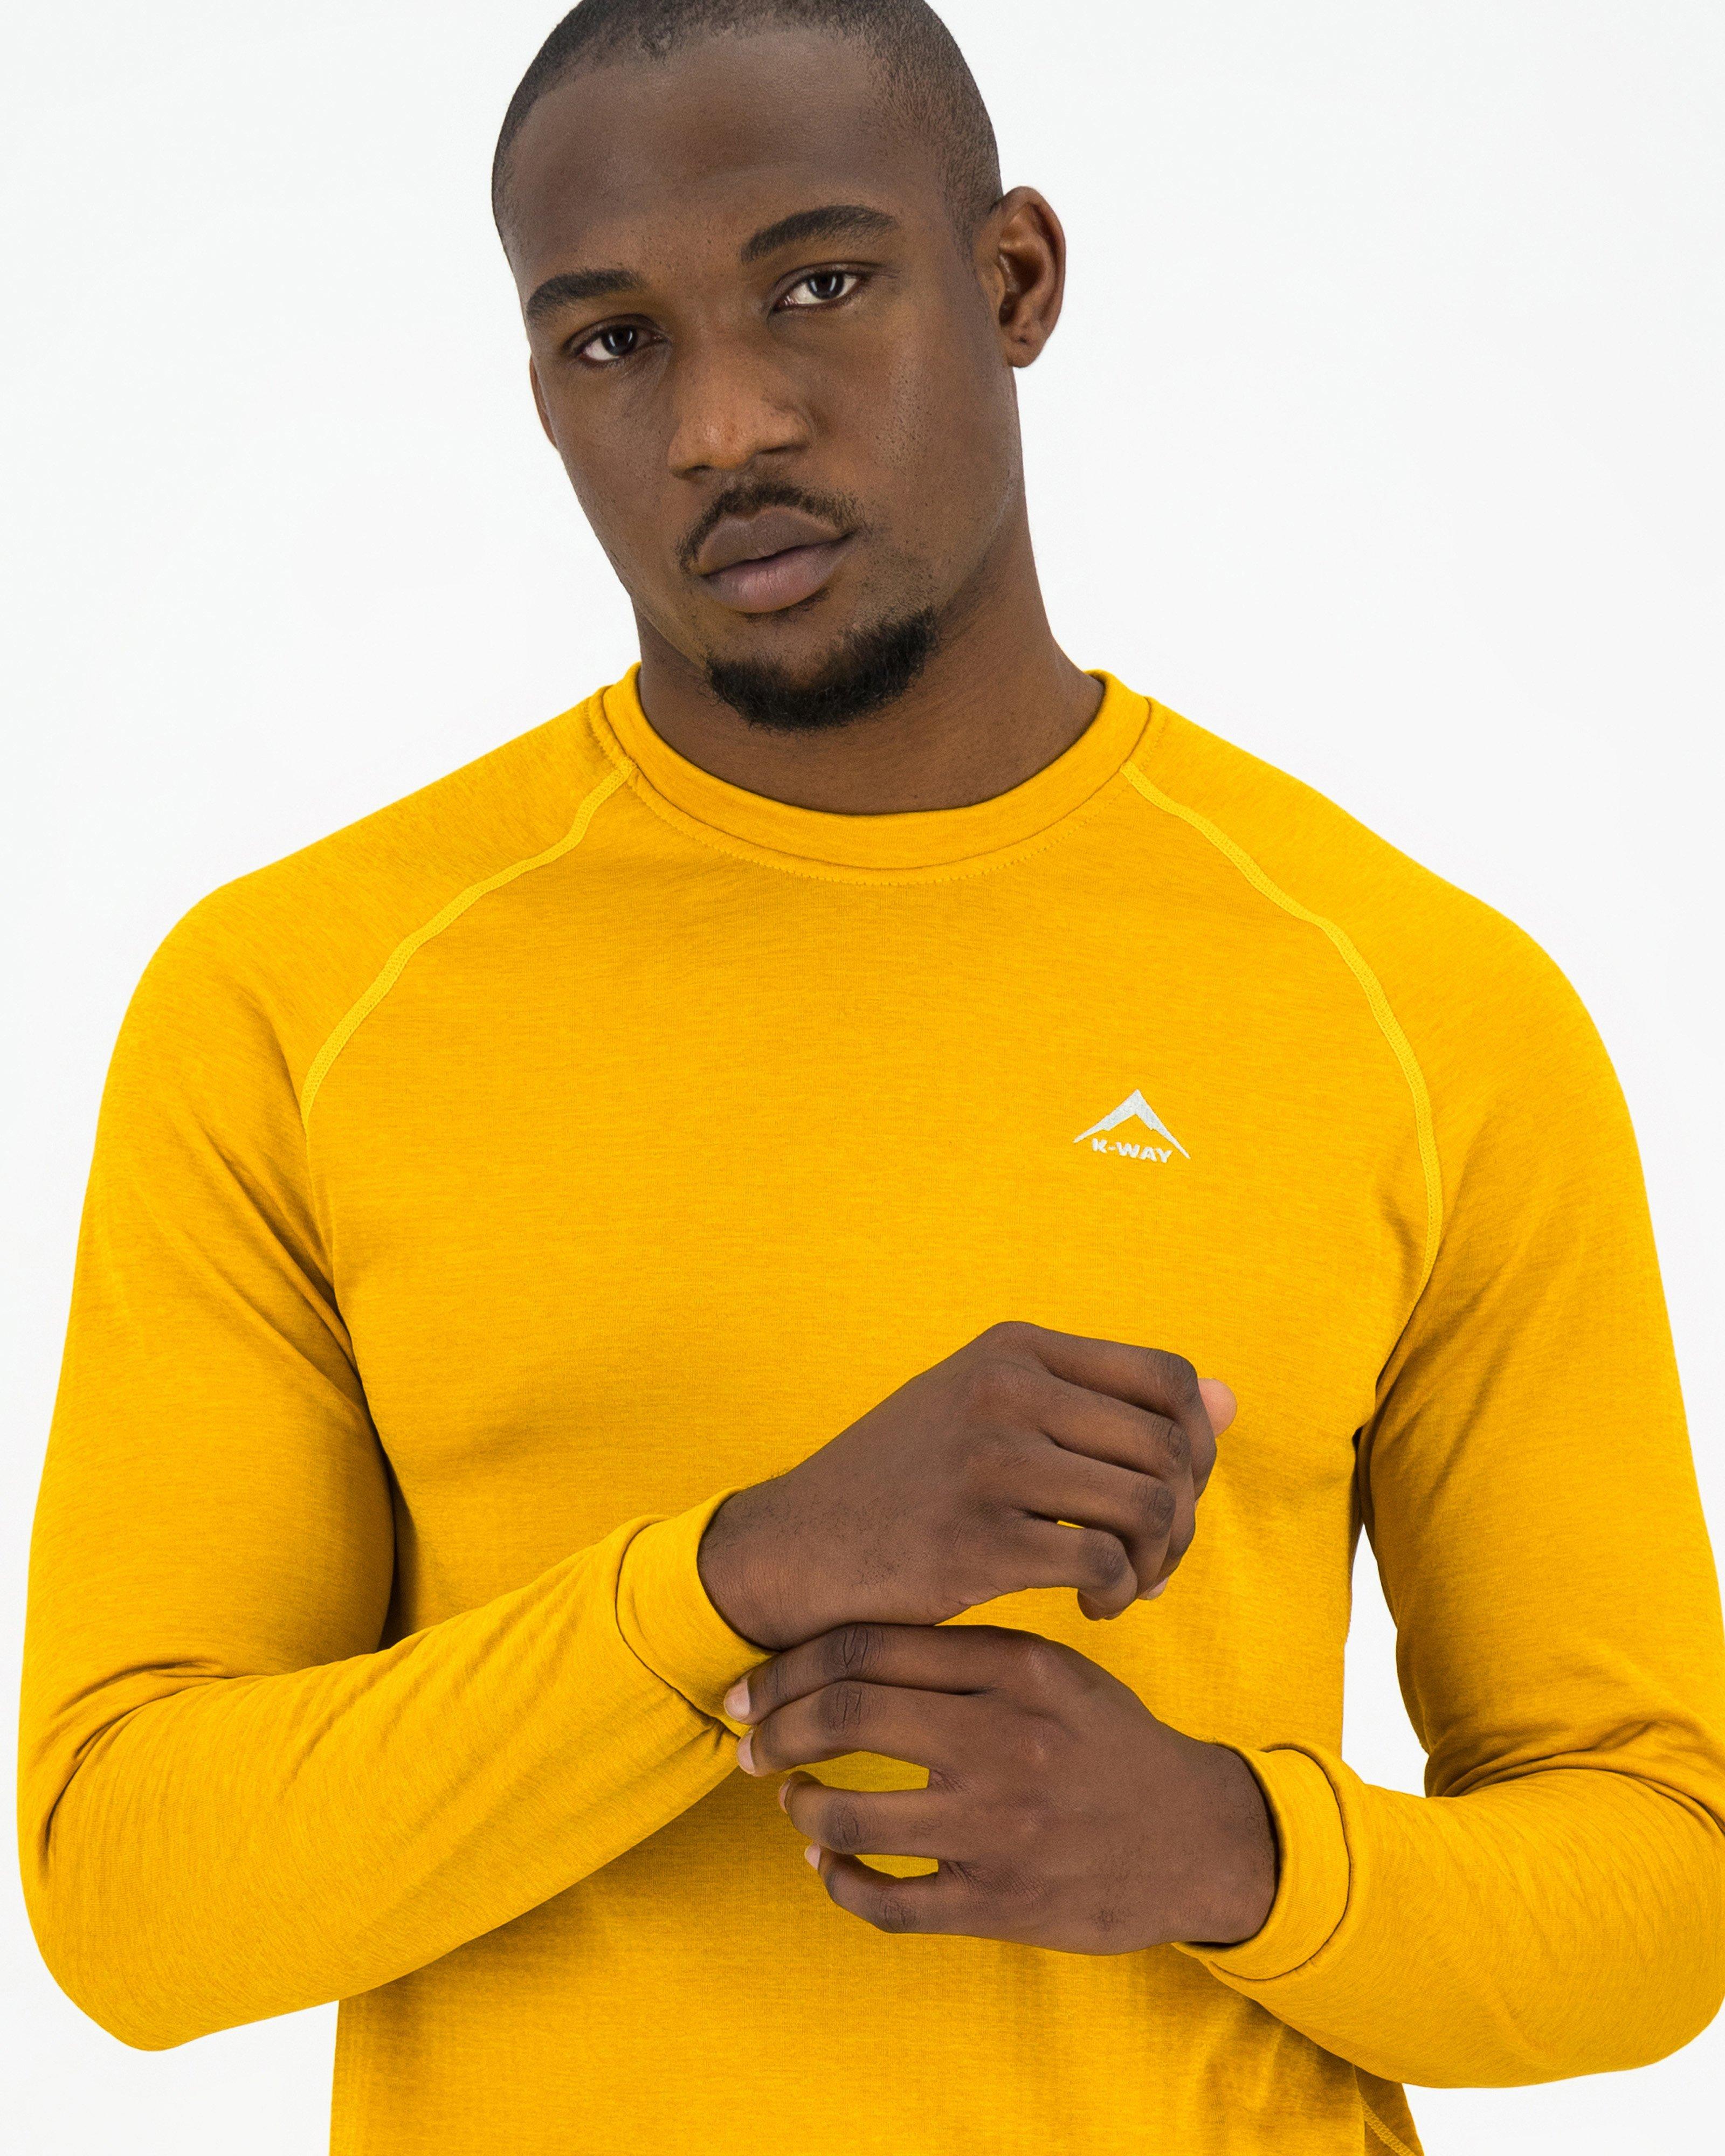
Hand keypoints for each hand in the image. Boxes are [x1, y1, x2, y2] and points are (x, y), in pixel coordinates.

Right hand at [697, 1322, 1235, 1648]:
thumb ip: (1105, 1404)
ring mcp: (988, 1462)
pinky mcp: (976, 1540)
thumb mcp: (995, 1414)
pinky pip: (1103, 1563)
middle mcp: (1005, 1390)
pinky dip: (1117, 1592)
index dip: (1194, 1444)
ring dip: (1157, 1561)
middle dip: (1182, 1516)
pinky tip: (1090, 1606)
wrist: (798, 1548)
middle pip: (1168, 1448)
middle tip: (1149, 1557)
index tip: (1167, 1492)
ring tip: (1125, 1584)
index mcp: (1014, 1348)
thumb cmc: (909, 1483)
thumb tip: (1232, 1400)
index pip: (1169, 1378)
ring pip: (1149, 1505)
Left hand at [730, 1622, 1275, 1951]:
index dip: (788, 1664)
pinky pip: (886, 1900)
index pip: (866, 1644)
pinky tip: (828, 1866)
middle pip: (845, 1714)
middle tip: (748, 1742)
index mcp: (1014, 1667)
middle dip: (773, 1727)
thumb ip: (963, 1652)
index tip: (752, 1685)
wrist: (1197, 1836)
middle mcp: (1003, 1739)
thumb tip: (841, 1648)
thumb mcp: (1051, 1670)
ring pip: (850, 1815)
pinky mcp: (999, 1902)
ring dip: (800, 1808)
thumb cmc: (1107, 1742)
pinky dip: (838, 1882)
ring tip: (792, 1800)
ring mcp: (999, 1827)